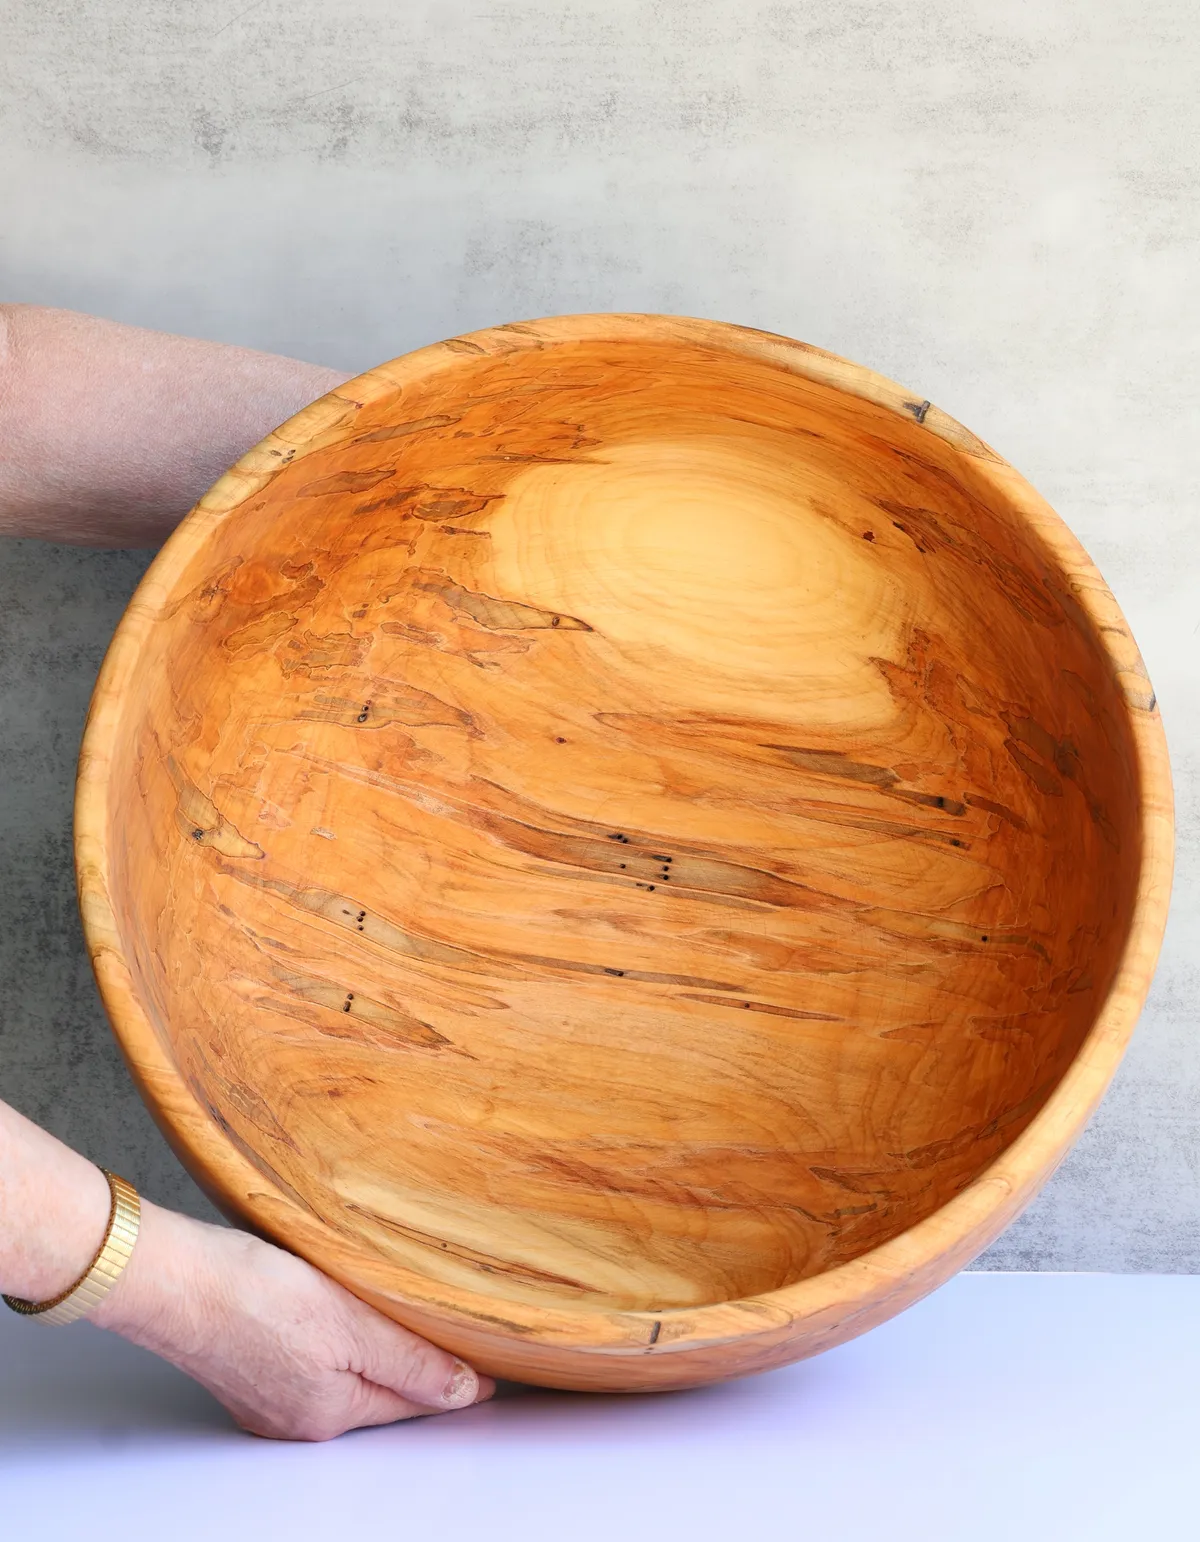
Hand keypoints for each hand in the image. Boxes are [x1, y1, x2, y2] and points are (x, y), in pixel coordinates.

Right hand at [92, 1200, 494, 1439]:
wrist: (168, 1277)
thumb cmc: (252, 1294)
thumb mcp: (350, 1323)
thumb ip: (410, 1360)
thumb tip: (464, 1393)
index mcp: (329, 1411)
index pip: (412, 1397)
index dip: (453, 1377)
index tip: (489, 1365)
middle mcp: (297, 1415)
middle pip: (377, 1390)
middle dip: (413, 1367)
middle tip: (454, 1336)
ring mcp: (265, 1394)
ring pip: (342, 1374)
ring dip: (371, 1350)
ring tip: (400, 1318)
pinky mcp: (243, 1364)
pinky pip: (308, 1359)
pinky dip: (332, 1340)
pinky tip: (333, 1312)